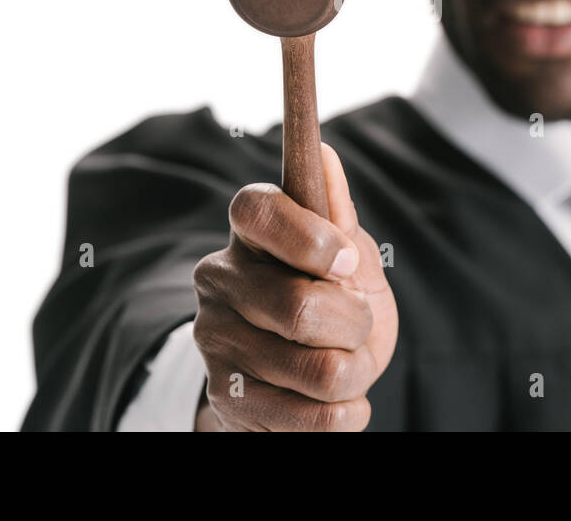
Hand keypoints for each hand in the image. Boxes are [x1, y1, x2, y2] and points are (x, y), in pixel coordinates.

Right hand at [190, 142, 397, 430]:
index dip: (309, 238)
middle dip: (355, 325)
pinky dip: (347, 413)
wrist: (308, 382)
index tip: (348, 264)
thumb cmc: (334, 303)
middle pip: (301, 308)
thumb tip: (324, 154)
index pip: (255, 210)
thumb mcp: (349, 259)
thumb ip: (338, 216)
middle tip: (355, 325)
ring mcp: (215, 339)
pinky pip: (314, 417)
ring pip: (319, 370)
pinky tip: (335, 401)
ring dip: (356, 372)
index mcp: (248, 232)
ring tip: (345, 364)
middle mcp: (218, 279)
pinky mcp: (224, 397)